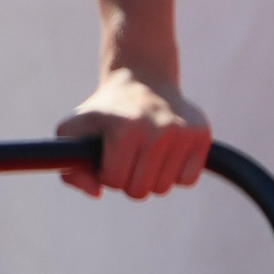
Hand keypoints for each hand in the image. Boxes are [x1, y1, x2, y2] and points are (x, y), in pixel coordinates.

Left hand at [56, 69, 210, 199]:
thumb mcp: (71, 133)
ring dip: (150, 177)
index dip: (106, 173)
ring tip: (144, 152)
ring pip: (162, 187)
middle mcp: (159, 130)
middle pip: (139, 190)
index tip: (107, 154)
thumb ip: (71, 169)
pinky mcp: (202, 135)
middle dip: (127, 180)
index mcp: (125, 130)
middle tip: (126, 156)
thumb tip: (97, 193)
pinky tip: (164, 154)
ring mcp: (184, 132)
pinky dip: (174, 174)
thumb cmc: (103, 112)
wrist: (142, 79)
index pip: (114, 182)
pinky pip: (187, 180)